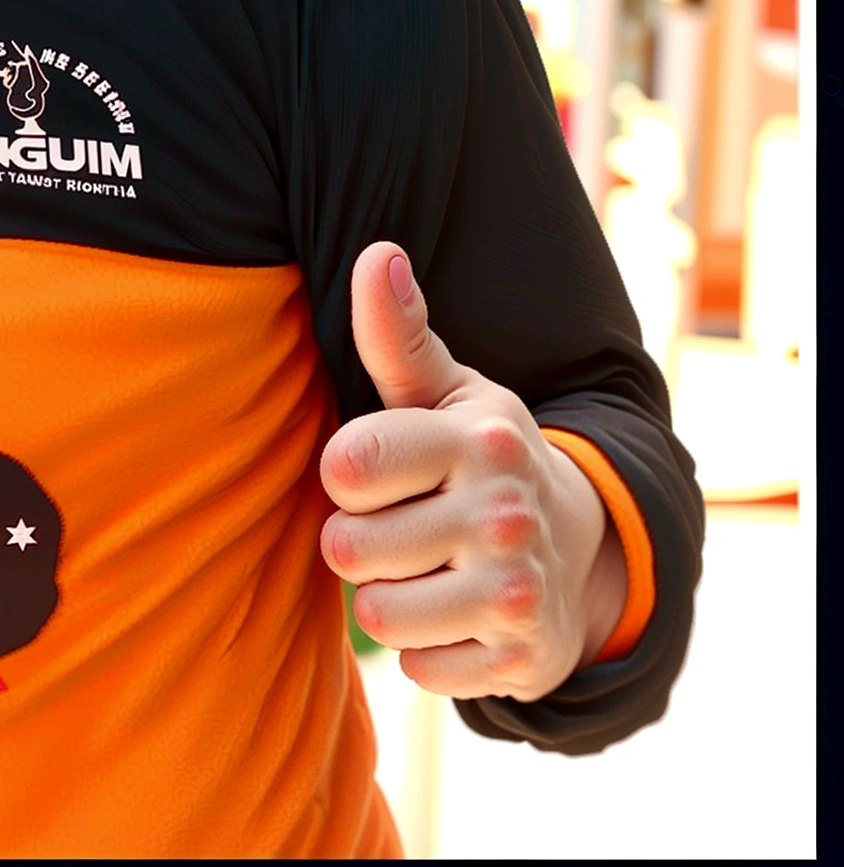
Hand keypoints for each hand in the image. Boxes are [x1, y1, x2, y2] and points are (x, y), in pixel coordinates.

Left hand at [319, 242, 626, 701]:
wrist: (579, 547)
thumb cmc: (474, 454)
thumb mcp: (441, 391)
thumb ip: (396, 333)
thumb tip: (378, 253)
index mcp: (475, 439)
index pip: (345, 466)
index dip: (344, 474)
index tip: (376, 468)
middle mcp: (505, 512)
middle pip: (348, 549)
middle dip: (358, 542)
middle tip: (403, 524)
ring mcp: (518, 590)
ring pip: (376, 615)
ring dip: (385, 598)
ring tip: (425, 567)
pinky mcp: (523, 659)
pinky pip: (419, 669)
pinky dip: (427, 650)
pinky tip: (457, 614)